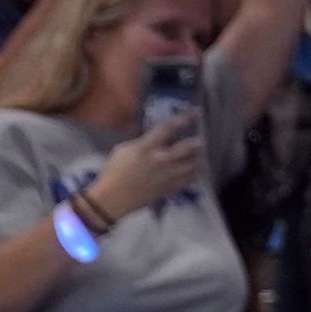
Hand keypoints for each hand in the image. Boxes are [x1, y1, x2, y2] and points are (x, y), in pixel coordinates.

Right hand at [86, 113, 206, 222]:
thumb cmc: (114, 172)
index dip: (185, 118)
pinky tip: (190, 170)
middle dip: (196, 142)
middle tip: (198, 140)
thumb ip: (142, 141)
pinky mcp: (169, 188)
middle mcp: (161, 160)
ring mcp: (167, 175)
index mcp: (146, 148)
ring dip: (196, 158)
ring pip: (193, 164)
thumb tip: (155, 135)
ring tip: (195, 155)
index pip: (169, 128)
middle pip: (188, 147)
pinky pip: (189, 179)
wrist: (112, 199)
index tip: (196, 112)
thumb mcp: (123, 150)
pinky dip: (193, 173)